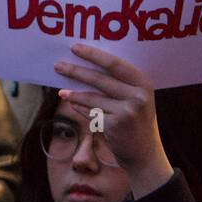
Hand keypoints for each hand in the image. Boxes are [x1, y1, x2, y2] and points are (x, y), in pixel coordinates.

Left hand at [53, 43, 173, 198]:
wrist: (144, 154)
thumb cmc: (135, 121)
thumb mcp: (135, 99)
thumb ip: (118, 84)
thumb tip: (84, 67)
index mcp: (144, 84)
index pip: (115, 64)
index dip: (93, 55)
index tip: (75, 47)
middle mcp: (138, 96)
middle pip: (99, 78)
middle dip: (76, 71)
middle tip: (58, 65)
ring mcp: (127, 111)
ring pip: (91, 97)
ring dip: (73, 93)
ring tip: (61, 91)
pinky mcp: (114, 126)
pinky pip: (89, 112)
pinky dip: (79, 107)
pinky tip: (71, 102)